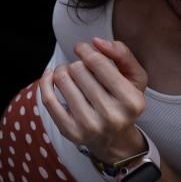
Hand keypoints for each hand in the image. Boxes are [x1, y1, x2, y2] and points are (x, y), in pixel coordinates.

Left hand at [38, 39, 148, 164]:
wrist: (114, 139)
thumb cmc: (122, 103)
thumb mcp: (134, 78)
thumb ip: (122, 54)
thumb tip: (96, 43)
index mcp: (131, 101)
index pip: (97, 62)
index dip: (85, 50)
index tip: (82, 49)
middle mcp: (111, 116)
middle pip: (77, 69)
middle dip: (76, 64)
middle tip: (80, 69)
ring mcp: (89, 126)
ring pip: (62, 80)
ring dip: (62, 71)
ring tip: (69, 74)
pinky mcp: (70, 132)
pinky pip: (48, 99)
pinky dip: (46, 82)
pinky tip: (50, 77)